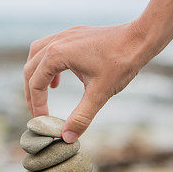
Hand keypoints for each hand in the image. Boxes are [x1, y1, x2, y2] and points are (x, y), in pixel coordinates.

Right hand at [24, 21, 149, 141]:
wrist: (141, 39)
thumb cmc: (121, 63)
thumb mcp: (100, 94)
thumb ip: (81, 117)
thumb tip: (66, 137)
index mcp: (57, 54)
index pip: (36, 84)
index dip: (37, 105)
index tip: (42, 122)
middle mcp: (56, 41)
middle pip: (30, 69)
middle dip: (32, 93)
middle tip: (37, 113)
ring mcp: (65, 35)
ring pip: (36, 55)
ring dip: (36, 76)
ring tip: (43, 95)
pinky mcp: (74, 34)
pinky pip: (50, 48)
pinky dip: (48, 65)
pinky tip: (59, 80)